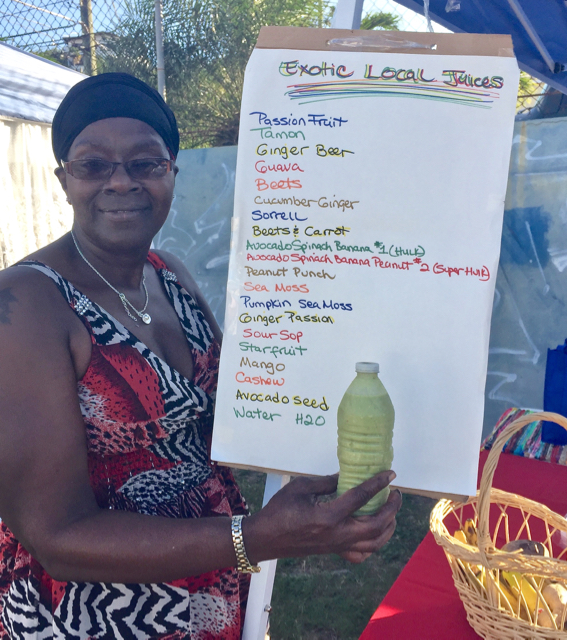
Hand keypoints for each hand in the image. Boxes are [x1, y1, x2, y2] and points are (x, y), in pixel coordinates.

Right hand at [244, 470, 401, 563]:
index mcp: (328, 516)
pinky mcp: (334, 552)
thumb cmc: (279, 509)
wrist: (265, 537)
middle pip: (376, 525)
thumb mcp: (302, 487)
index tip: (390, 474)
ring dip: (388, 526)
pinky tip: (374, 531)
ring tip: (390, 511)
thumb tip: (348, 474)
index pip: (361, 497)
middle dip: (392, 509)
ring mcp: (337, 546)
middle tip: (395, 493)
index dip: (378, 483)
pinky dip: (374, 544)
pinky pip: (361, 554)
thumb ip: (328, 482)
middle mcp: (337, 535)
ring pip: (374, 543)